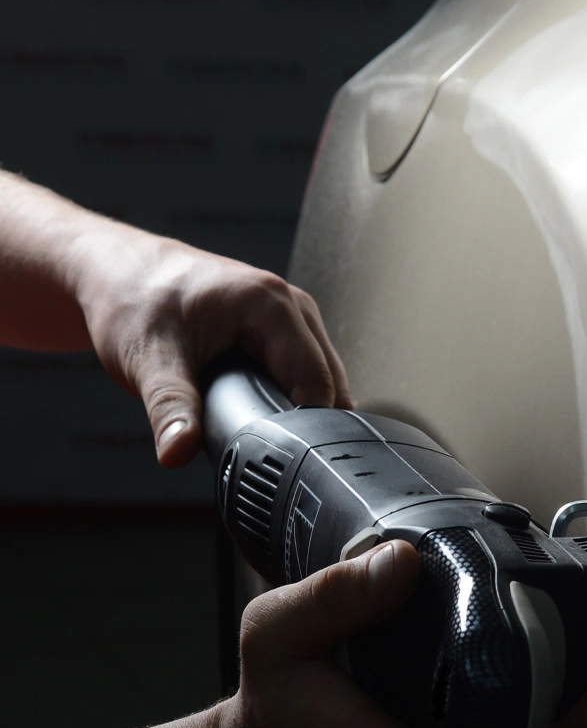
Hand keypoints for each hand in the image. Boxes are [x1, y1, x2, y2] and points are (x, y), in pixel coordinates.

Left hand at [68, 219, 349, 466]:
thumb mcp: (147, 358)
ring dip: (304, 411)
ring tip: (269, 434)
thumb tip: (178, 452)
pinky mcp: (282, 329)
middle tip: (273, 452)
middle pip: (330, 382)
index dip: (308, 426)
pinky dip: (294, 398)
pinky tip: (269, 416)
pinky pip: (306, 371)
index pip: (318, 380)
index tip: (286, 457)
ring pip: (322, 378)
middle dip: (310, 422)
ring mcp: (291, 316)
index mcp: (271, 303)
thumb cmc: (131, 297)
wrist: (116, 270)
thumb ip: (169, 408)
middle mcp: (291, 305)